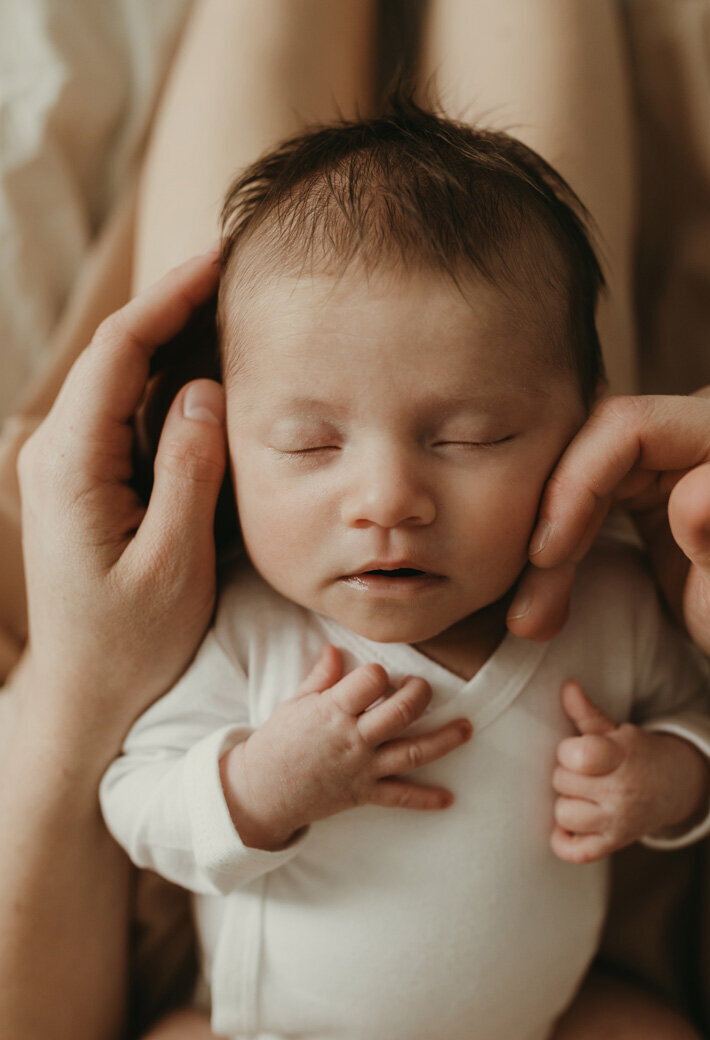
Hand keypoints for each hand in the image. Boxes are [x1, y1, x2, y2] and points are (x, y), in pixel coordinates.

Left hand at [17, 249, 226, 747]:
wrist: (85, 694)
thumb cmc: (130, 643)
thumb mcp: (175, 564)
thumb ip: (189, 472)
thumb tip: (206, 390)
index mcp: (72, 466)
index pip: (118, 354)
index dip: (168, 298)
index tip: (218, 260)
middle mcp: (57, 455)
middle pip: (116, 355)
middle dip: (173, 307)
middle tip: (235, 273)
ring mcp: (66, 468)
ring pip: (120, 383)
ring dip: (172, 344)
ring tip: (230, 309)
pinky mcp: (84, 484)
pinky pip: (125, 418)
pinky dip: (166, 389)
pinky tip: (207, 376)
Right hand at [221, 645, 471, 849]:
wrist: (259, 791)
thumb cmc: (277, 743)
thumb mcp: (295, 703)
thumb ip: (321, 677)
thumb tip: (336, 648)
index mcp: (331, 711)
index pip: (370, 680)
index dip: (379, 673)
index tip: (377, 675)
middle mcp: (352, 739)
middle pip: (399, 713)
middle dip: (419, 696)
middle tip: (424, 688)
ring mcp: (361, 768)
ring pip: (411, 752)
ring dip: (443, 740)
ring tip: (466, 728)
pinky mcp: (363, 794)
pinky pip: (399, 796)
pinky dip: (425, 799)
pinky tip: (449, 799)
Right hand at [507, 386, 709, 687]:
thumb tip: (699, 482)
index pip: (630, 426)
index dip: (574, 482)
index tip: (546, 554)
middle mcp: (704, 425)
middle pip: (594, 448)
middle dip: (553, 525)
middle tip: (529, 606)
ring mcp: (673, 449)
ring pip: (579, 475)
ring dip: (549, 546)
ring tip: (532, 616)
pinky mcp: (647, 477)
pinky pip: (584, 496)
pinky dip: (560, 547)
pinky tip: (546, 594)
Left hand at [551, 681, 709, 862]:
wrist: (675, 786)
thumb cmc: (636, 753)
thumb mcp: (616, 730)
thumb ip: (587, 712)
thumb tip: (567, 687)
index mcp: (623, 758)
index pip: (578, 756)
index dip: (568, 751)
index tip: (577, 750)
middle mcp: (621, 793)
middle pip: (562, 782)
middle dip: (566, 772)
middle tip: (584, 771)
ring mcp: (617, 823)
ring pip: (564, 814)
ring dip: (566, 801)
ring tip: (582, 792)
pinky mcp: (612, 844)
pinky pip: (575, 852)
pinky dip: (565, 842)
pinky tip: (570, 825)